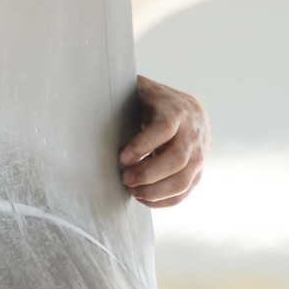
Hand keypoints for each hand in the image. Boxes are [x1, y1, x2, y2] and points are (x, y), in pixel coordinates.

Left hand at [118, 75, 207, 207]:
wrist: (190, 111)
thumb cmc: (156, 102)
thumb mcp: (142, 90)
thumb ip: (122, 90)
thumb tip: (89, 88)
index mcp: (176, 110)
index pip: (164, 129)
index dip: (143, 145)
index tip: (122, 158)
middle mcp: (192, 133)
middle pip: (177, 159)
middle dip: (149, 174)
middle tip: (125, 179)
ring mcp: (199, 154)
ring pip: (184, 180)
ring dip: (156, 191)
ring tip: (132, 191)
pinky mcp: (198, 171)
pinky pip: (185, 192)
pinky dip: (164, 201)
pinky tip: (144, 198)